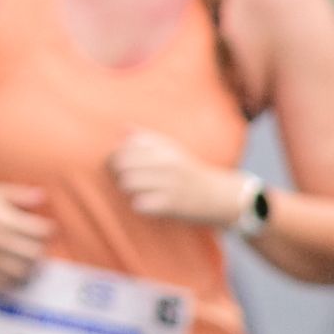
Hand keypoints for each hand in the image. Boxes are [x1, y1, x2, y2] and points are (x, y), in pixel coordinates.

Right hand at [0, 176, 52, 291]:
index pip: (39, 231)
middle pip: (34, 254)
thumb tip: (43, 197)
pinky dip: (12, 282)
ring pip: (21, 271)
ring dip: (31, 267)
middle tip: (39, 244)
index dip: (48, 230)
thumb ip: (21, 195)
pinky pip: (1, 283)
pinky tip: (15, 273)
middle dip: (41, 249)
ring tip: (30, 260)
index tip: (47, 228)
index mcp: (4, 220)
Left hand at [110, 130, 251, 228]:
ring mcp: (168, 183)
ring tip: (138, 190)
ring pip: (127, 183)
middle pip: (122, 164)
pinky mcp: (170, 204)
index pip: (126, 146)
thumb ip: (146, 138)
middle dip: (118, 172)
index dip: (116, 155)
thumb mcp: (172, 149)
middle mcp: (166, 163)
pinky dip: (139, 205)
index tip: (121, 163)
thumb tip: (122, 128)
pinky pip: (139, 203)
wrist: (217, 195)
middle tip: (125, 178)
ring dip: (128, 189)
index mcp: (164, 148)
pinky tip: (148, 203)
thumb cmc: (188, 171)